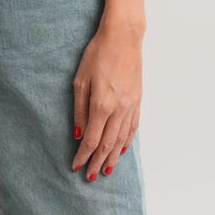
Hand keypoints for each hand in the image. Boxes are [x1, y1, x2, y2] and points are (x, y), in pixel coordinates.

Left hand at [71, 21, 144, 180]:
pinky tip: (122, 150)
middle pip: (107, 144)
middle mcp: (118, 110)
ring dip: (113, 157)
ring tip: (106, 169)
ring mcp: (131, 106)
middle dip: (97, 162)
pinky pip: (133, 128)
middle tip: (90, 177)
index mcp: (102, 105)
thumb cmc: (98, 53)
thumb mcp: (80, 79)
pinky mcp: (138, 100)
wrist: (124, 37)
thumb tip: (77, 133)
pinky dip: (127, 142)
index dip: (83, 156)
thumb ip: (79, 109)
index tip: (76, 167)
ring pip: (122, 140)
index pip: (91, 140)